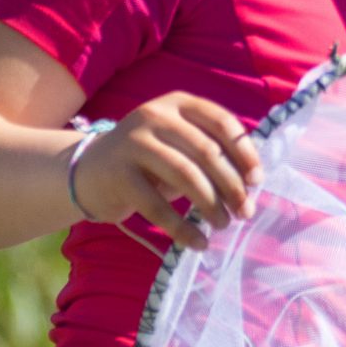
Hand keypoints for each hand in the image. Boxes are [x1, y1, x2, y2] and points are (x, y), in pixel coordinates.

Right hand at [70, 91, 262, 249]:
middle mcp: (155, 116)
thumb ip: (211, 152)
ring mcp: (133, 142)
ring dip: (211, 205)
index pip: (222, 122)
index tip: (257, 181)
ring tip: (223, 224)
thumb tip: (252, 182)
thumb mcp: (180, 144)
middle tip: (245, 211)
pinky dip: (182, 228)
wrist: (88, 171)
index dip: (245, 153)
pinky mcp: (118, 174)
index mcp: (178, 103)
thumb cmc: (149, 160)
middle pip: (206, 152)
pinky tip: (198, 243)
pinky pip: (157, 206)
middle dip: (232, 185)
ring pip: (185, 176)